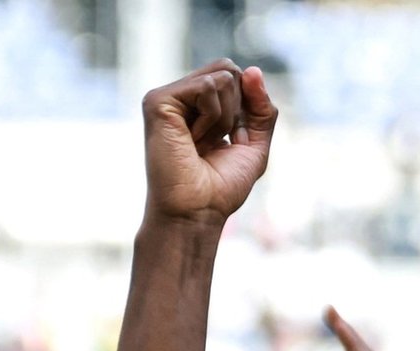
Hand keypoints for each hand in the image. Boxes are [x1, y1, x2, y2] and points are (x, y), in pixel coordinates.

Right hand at [140, 60, 276, 228]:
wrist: (198, 210)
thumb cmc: (222, 186)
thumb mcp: (255, 144)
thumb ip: (261, 109)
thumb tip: (254, 71)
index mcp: (200, 107)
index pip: (234, 76)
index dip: (248, 103)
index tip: (235, 138)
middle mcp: (182, 98)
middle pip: (229, 70)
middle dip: (239, 110)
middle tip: (217, 141)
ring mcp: (168, 97)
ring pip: (222, 77)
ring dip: (226, 118)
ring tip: (203, 143)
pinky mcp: (158, 100)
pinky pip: (206, 87)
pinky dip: (213, 117)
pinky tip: (194, 139)